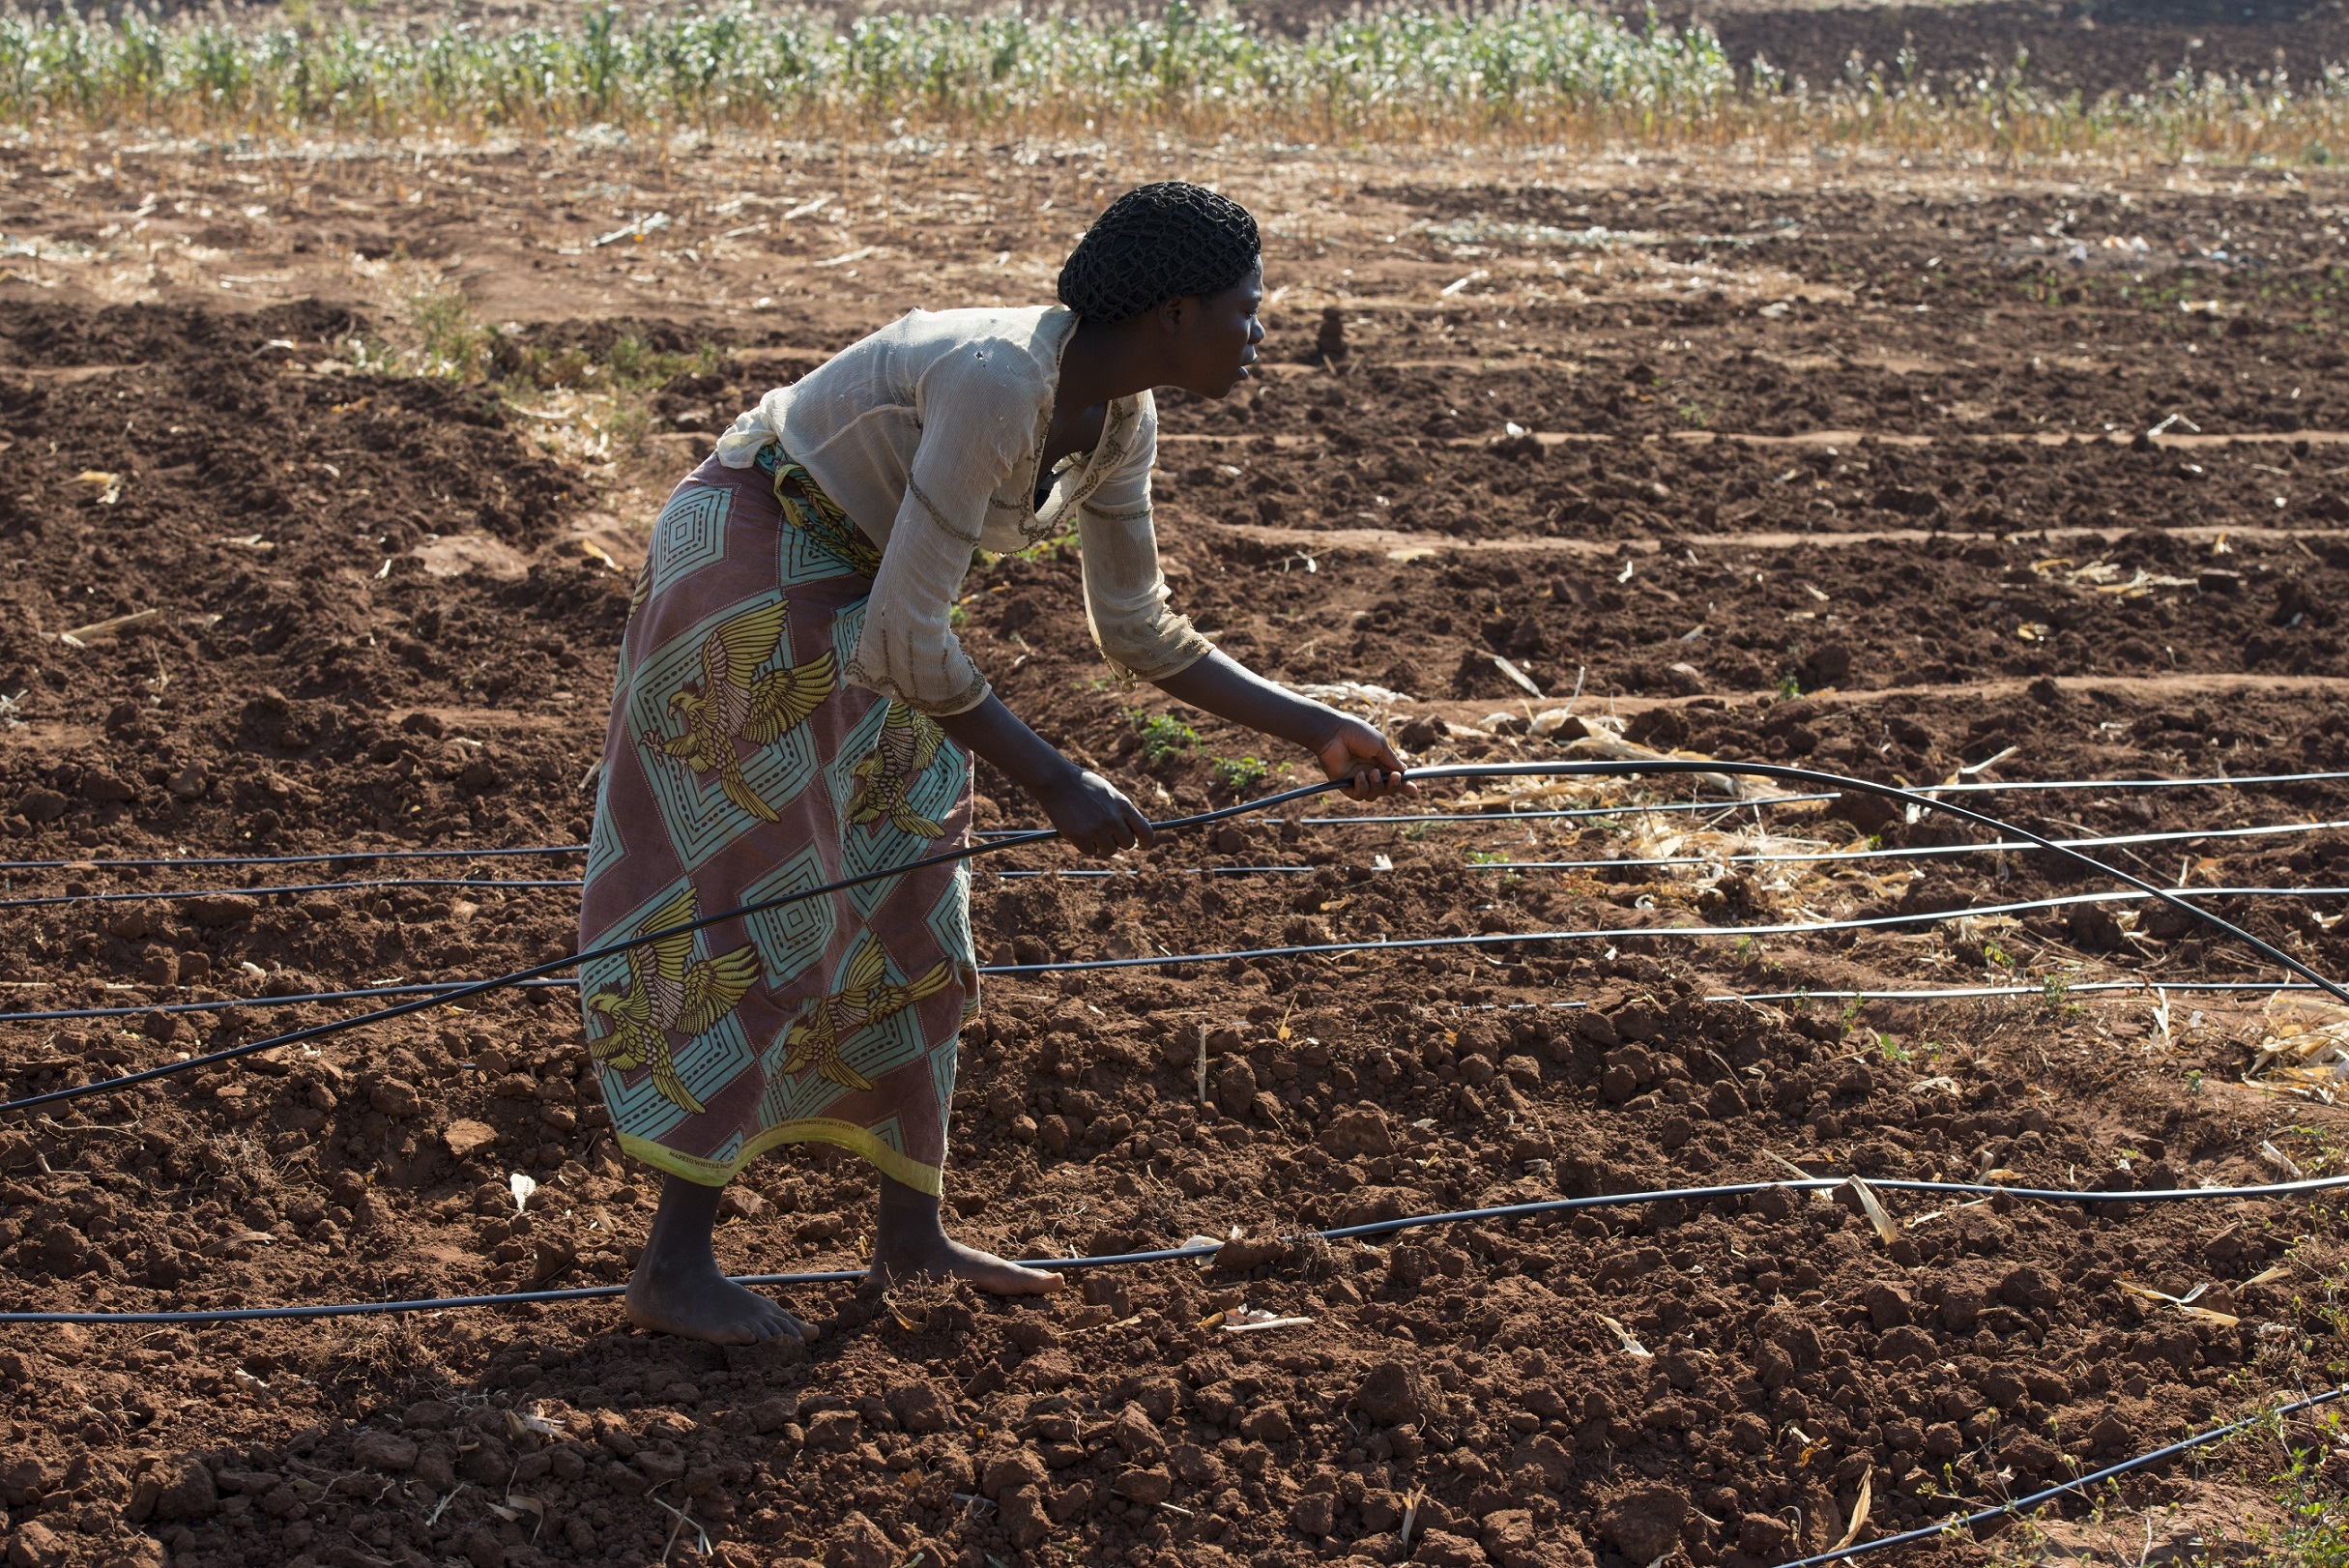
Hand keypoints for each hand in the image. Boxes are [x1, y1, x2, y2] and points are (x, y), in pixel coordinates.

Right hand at [1038, 768, 1154, 855]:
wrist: (1056, 780)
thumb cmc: (1084, 785)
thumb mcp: (1109, 793)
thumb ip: (1123, 811)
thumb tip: (1137, 831)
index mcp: (1123, 805)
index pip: (1146, 832)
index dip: (1146, 841)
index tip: (1143, 844)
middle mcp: (1113, 819)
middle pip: (1128, 844)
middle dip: (1119, 840)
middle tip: (1107, 831)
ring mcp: (1096, 829)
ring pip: (1109, 850)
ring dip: (1101, 843)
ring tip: (1089, 826)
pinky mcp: (1079, 837)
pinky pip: (1090, 852)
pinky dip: (1085, 845)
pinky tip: (1078, 829)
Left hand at [1315, 716, 1415, 801]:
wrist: (1334, 733)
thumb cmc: (1357, 734)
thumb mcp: (1380, 745)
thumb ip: (1392, 760)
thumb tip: (1404, 771)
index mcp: (1379, 761)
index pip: (1394, 777)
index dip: (1404, 784)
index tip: (1413, 789)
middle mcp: (1369, 771)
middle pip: (1386, 789)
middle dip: (1393, 786)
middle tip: (1394, 777)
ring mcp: (1357, 779)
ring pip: (1374, 795)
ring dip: (1377, 785)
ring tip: (1371, 772)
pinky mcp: (1345, 785)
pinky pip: (1359, 795)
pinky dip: (1362, 787)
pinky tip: (1358, 776)